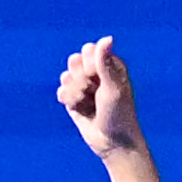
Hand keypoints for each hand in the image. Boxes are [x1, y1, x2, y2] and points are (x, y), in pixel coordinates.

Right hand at [57, 36, 145, 161]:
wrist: (114, 144)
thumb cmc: (119, 115)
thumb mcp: (113, 87)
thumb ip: (105, 62)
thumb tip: (107, 37)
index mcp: (111, 66)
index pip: (88, 50)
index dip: (90, 65)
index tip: (100, 81)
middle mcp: (97, 73)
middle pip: (74, 60)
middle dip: (81, 79)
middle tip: (94, 93)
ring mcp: (85, 86)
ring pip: (66, 76)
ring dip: (75, 92)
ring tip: (89, 104)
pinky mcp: (74, 99)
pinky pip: (61, 91)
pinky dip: (68, 101)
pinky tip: (80, 110)